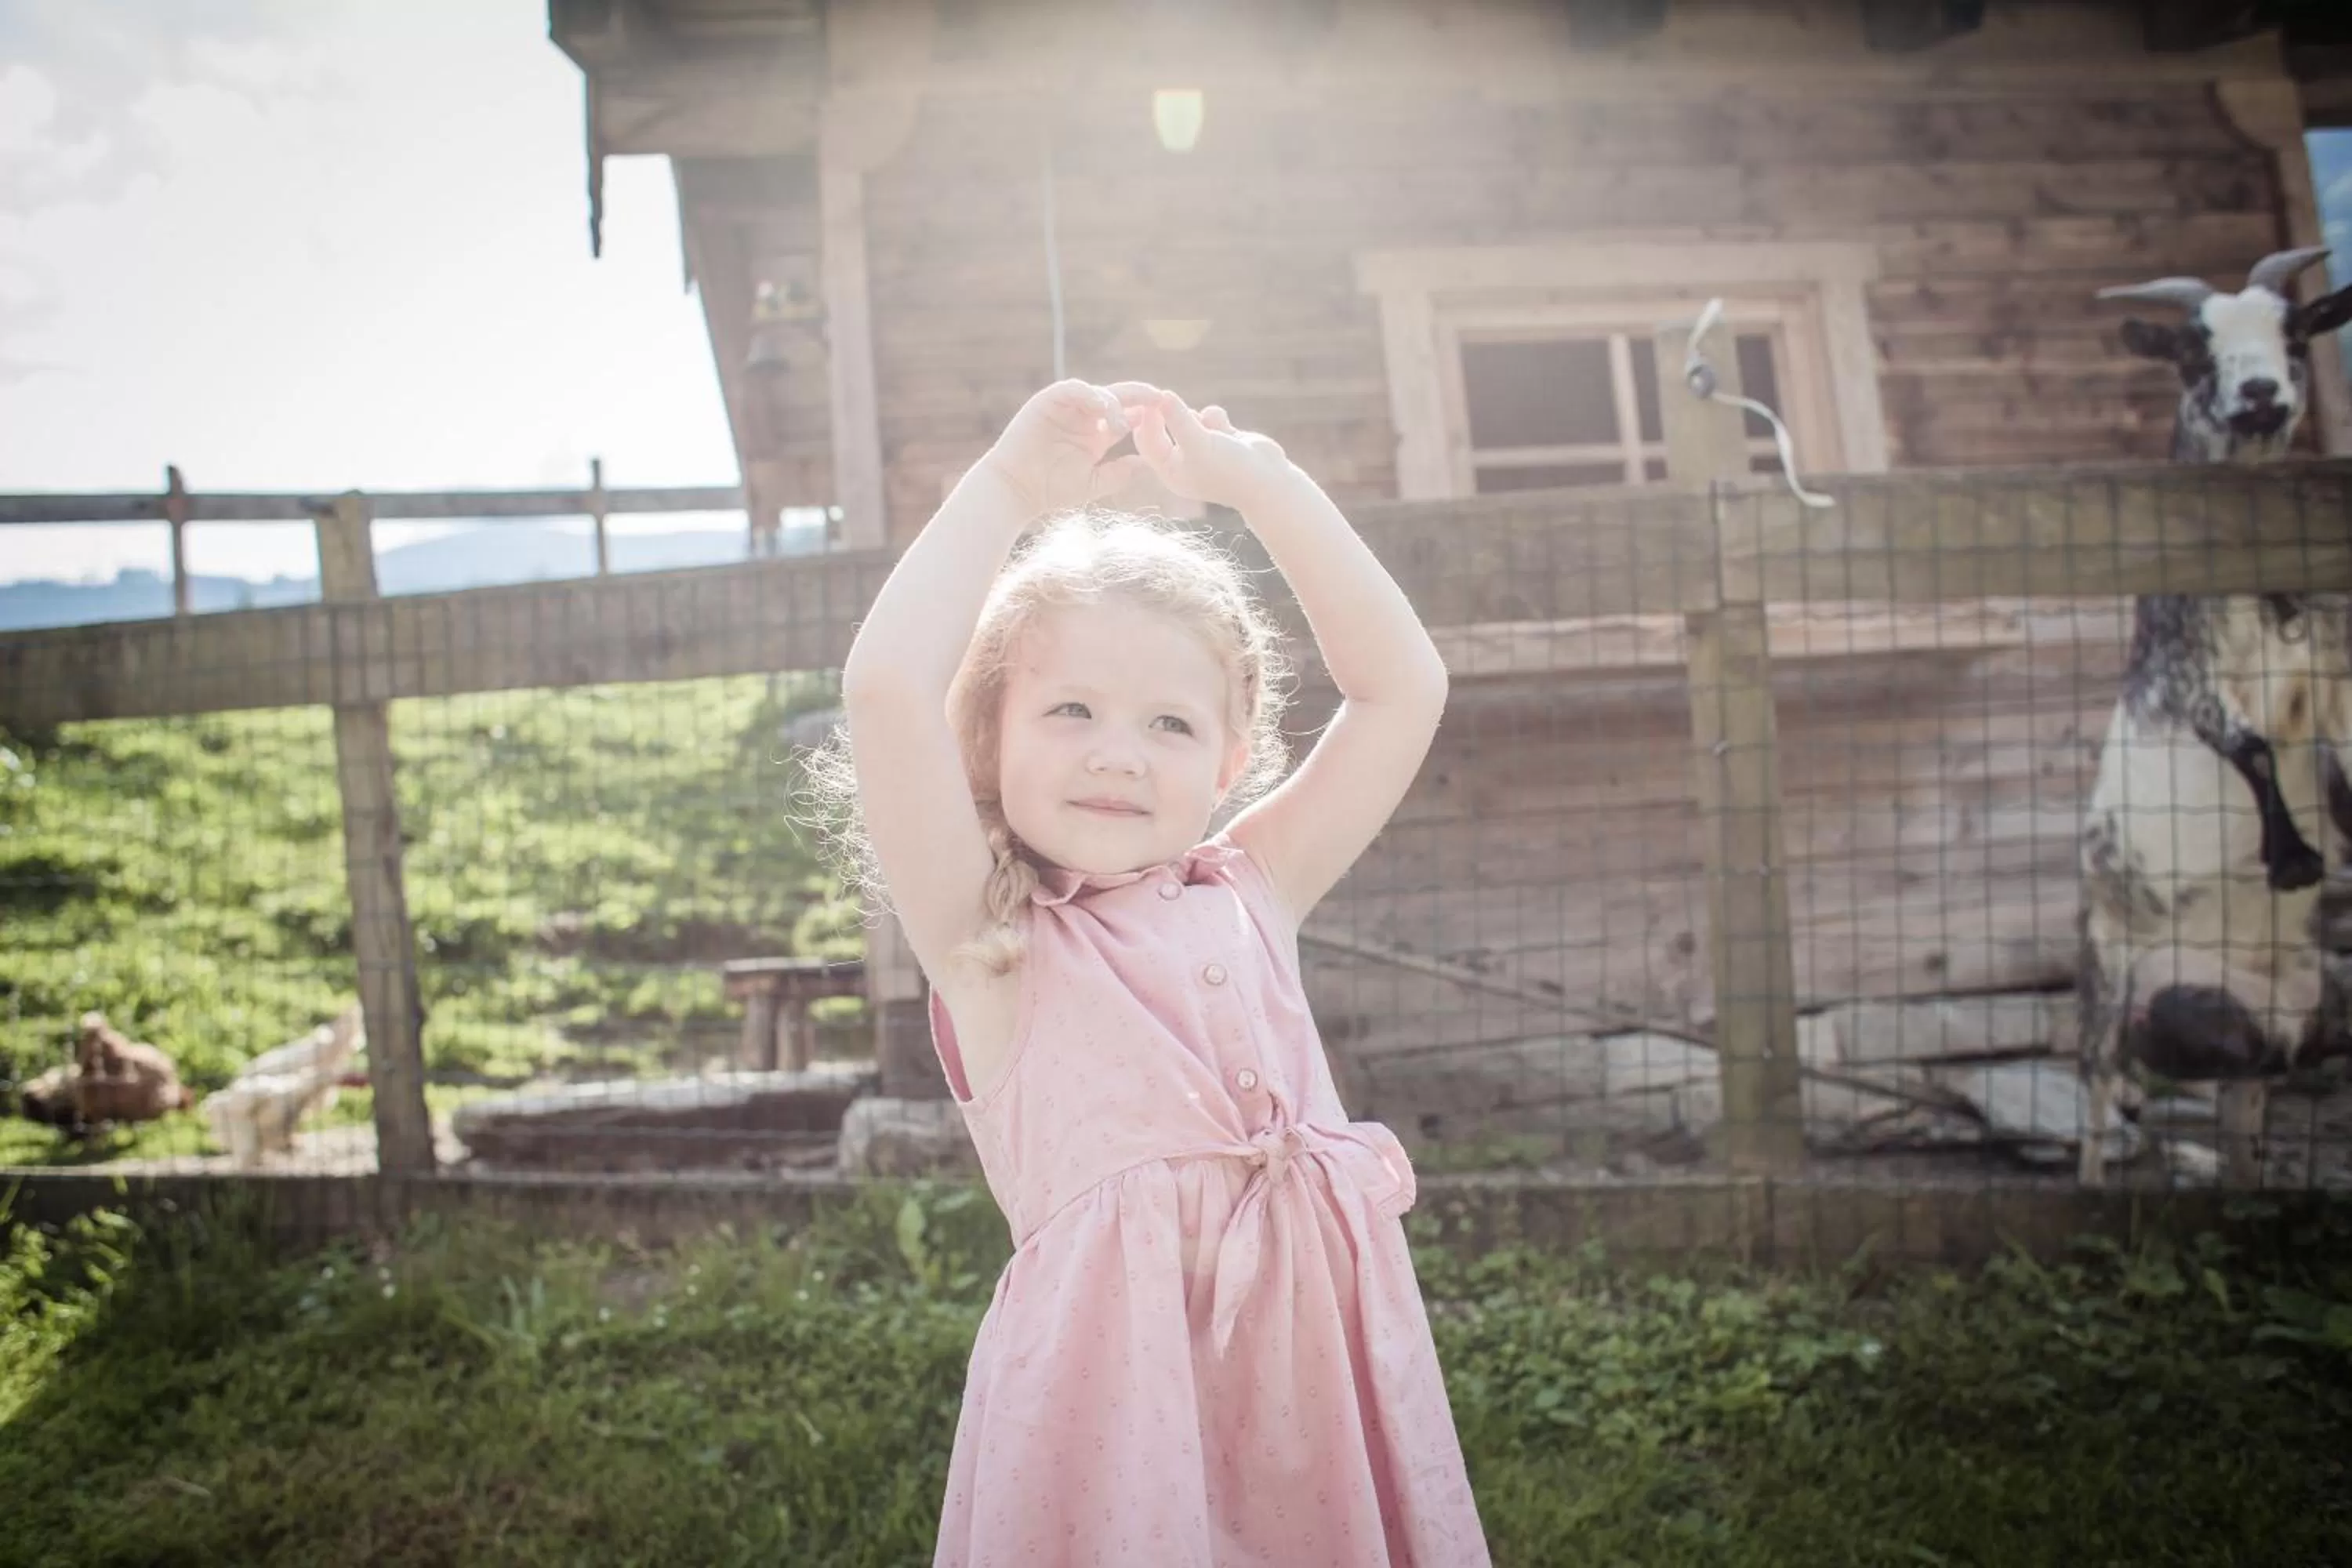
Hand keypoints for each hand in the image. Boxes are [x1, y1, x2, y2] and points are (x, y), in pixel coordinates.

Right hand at [975, 379, 1162, 516]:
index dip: (1146, 413)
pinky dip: (1089, 395)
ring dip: (1114, 402)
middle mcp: (1084, 416)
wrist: (1017, 490)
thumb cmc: (1051, 489)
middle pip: (1118, 398)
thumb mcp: (1094, 483)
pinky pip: (1073, 389)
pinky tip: (1101, 408)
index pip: (1127, 415)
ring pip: (1098, 392)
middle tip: (1159, 399)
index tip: (1166, 417)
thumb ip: (1119, 473)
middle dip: (1140, 396)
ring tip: (1122, 422)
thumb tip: (1148, 465)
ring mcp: (1066, 407)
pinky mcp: (1048, 401)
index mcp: (1096, 433)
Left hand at [1128, 391, 1291, 511]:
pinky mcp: (1221, 438)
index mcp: (1170, 470)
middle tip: (1169, 396)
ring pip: (1188, 417)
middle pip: (1163, 427)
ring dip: (1198, 416)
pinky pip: (1209, 417)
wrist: (1269, 481)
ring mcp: (1202, 449)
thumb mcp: (1198, 443)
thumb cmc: (1230, 469)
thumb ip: (1178, 419)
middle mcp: (1183, 461)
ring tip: (1212, 429)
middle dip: (1170, 413)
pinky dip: (1217, 417)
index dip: (1148, 418)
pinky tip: (1229, 429)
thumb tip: (1162, 395)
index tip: (1154, 399)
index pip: (1146, 440)